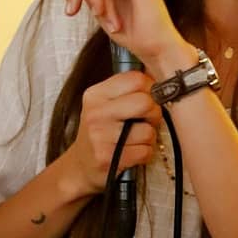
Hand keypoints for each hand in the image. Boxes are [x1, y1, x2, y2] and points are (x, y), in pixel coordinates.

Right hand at [66, 71, 161, 193]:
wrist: (80, 165)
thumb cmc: (99, 131)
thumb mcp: (104, 104)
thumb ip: (126, 89)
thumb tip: (158, 73)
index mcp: (95, 94)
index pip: (136, 79)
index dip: (151, 88)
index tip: (149, 97)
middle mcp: (95, 113)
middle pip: (145, 102)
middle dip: (154, 113)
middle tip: (148, 120)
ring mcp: (100, 137)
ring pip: (148, 131)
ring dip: (150, 137)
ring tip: (137, 138)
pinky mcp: (108, 158)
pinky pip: (145, 151)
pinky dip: (146, 153)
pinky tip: (134, 151)